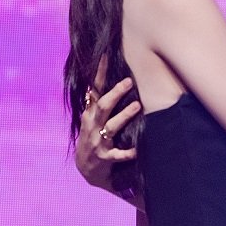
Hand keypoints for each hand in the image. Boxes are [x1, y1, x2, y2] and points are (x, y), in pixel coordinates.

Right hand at [75, 66, 140, 195]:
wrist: (86, 169)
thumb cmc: (93, 137)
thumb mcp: (91, 119)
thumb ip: (98, 101)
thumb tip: (110, 76)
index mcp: (89, 114)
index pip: (94, 90)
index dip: (99, 73)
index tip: (105, 56)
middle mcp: (92, 125)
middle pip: (102, 106)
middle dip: (115, 93)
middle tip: (129, 81)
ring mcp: (98, 142)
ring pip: (111, 126)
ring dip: (124, 115)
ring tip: (138, 105)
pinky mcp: (105, 158)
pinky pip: (118, 155)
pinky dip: (129, 152)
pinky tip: (138, 149)